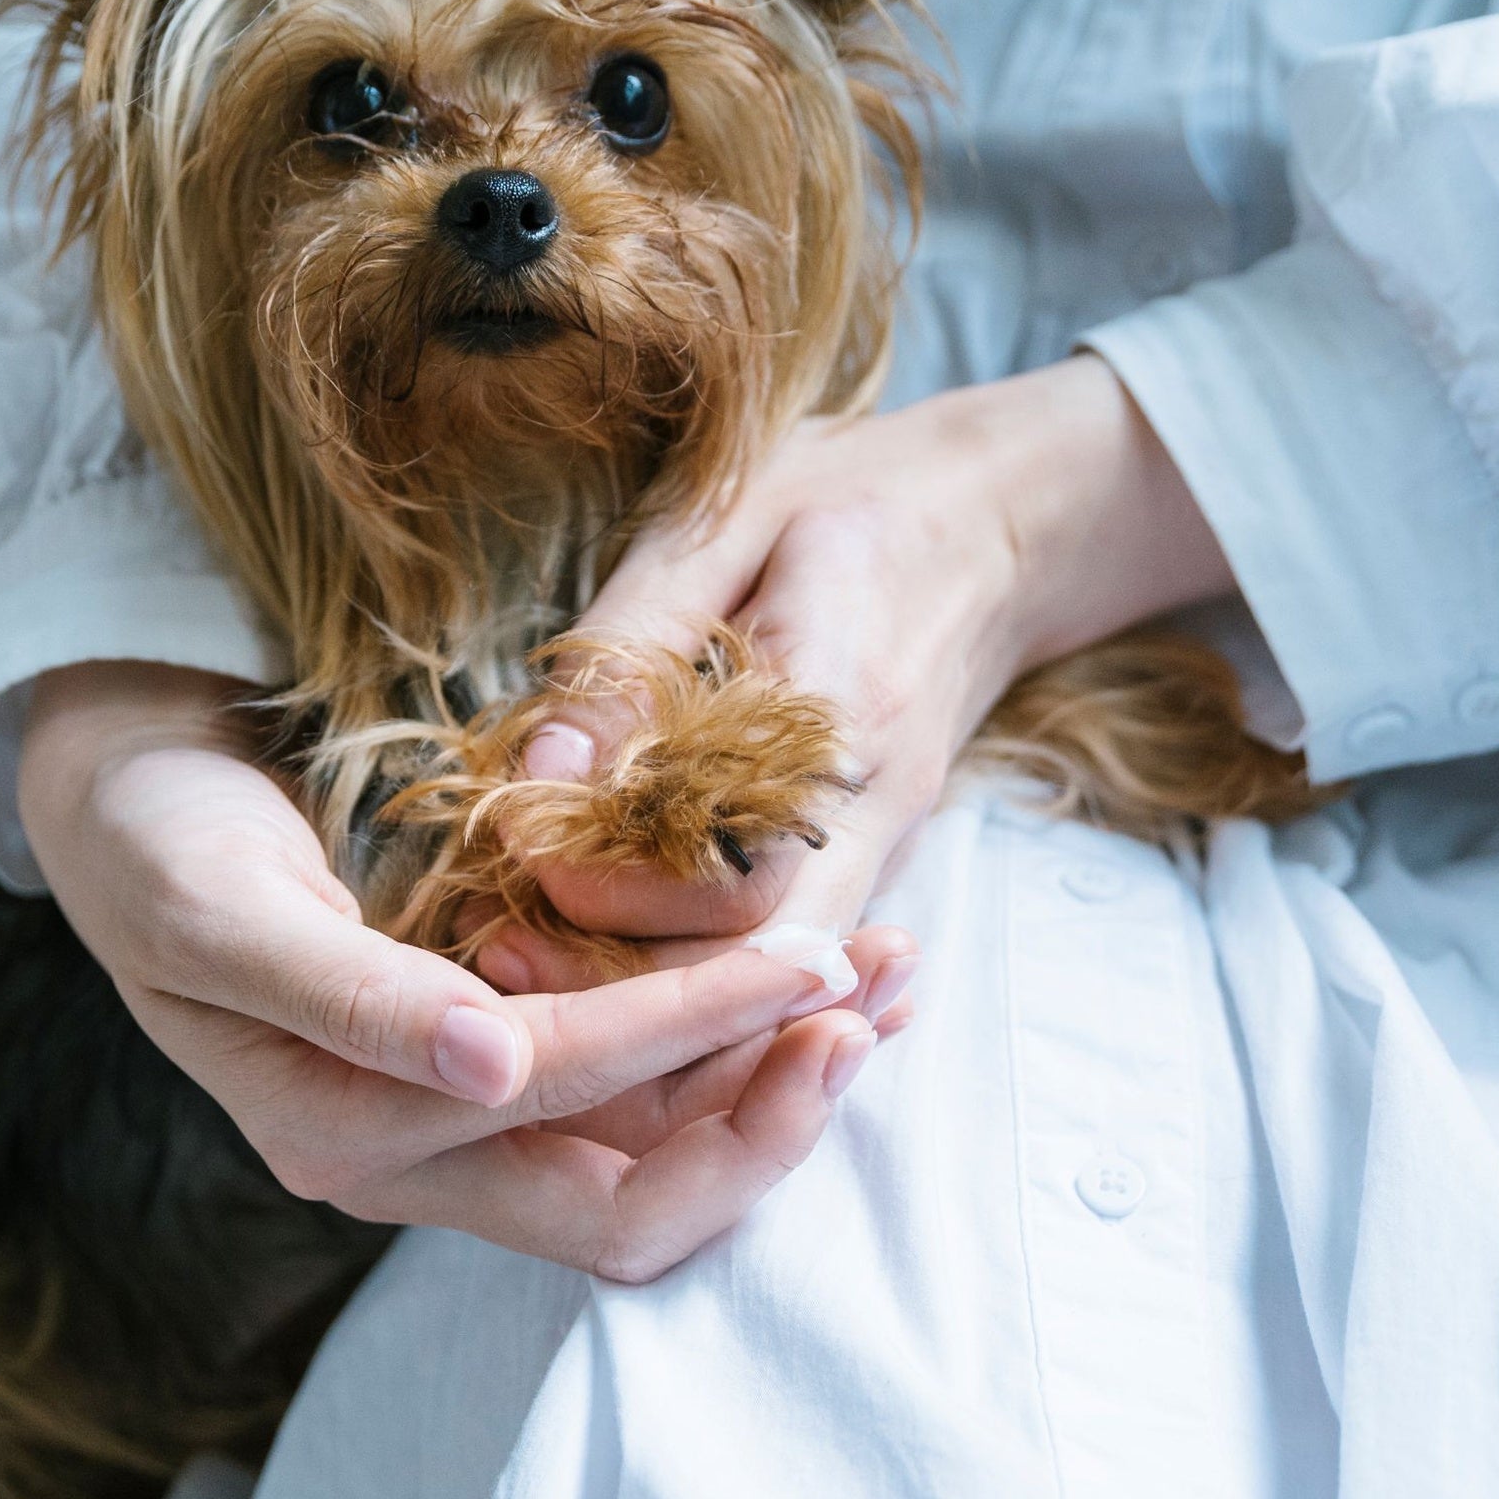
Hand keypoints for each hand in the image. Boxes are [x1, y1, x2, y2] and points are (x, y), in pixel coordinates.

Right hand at [15, 662, 911, 1282]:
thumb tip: (484, 1073)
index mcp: (346, 1138)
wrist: (123, 802)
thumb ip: (348, 996)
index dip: (698, 1045)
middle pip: (639, 1203)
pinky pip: (649, 1094)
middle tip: (879, 986)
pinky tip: (826, 975)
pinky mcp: (503, 1069)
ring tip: (893, 971)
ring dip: (781, 1075)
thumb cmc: (155, 843)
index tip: (815, 960)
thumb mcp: (218, 906)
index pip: (567, 1119)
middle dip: (773, 1111)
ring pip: (661, 1155)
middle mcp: (420, 1157)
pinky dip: (744, 1039)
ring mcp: (468, 1123)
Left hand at [481, 355, 1229, 981]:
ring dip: (654, 1000)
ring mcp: (884, 845)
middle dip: (621, 984)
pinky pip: (789, 952)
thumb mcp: (716, 526)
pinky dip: (697, 976)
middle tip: (499, 952)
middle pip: (756, 967)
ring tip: (530, 962)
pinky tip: (600, 949)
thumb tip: (538, 779)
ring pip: (776, 984)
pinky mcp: (872, 862)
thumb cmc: (840, 498)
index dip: (621, 887)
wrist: (998, 520)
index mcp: (837, 703)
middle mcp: (874, 804)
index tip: (525, 852)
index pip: (741, 870)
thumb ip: (628, 655)